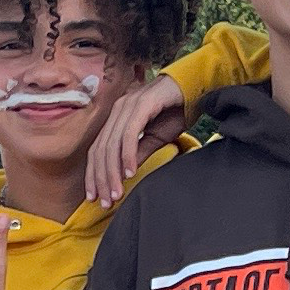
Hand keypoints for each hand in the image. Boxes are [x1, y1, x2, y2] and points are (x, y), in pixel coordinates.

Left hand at [86, 73, 191, 205]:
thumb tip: (123, 173)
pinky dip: (128, 155)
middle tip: (105, 202)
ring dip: (112, 172)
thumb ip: (138, 153)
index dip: (93, 175)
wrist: (195, 87)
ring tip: (117, 193)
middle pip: (101, 150)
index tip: (94, 197)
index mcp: (117, 118)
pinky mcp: (142, 104)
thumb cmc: (175, 110)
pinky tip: (129, 172)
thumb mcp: (155, 138)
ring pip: (112, 144)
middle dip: (101, 179)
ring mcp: (128, 105)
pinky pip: (130, 134)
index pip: (97, 150)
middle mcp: (118, 110)